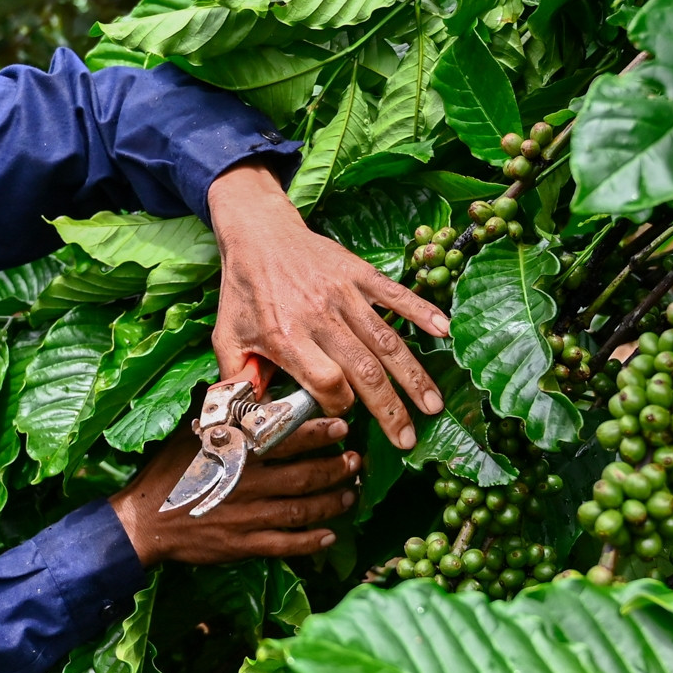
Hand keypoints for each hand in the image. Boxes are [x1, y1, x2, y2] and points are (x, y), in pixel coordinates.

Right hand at [109, 417, 359, 566]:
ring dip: (332, 503)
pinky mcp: (245, 545)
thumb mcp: (192, 434)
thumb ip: (223, 415)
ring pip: (303, 510)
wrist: (143, 522)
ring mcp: (249, 517)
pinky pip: (287, 545)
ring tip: (350, 494)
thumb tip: (247, 389)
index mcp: (237, 452)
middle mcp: (249, 483)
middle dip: (336, 468)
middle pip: (305, 475)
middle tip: (356, 461)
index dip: (319, 432)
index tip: (342, 426)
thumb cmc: (167, 473)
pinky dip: (312, 542)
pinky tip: (330, 536)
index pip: (286, 438)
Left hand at [206, 161, 447, 448]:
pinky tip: (444, 333)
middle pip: (364, 370)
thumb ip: (237, 379)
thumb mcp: (227, 336)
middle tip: (409, 439)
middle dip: (390, 409)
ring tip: (433, 405)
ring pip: (386, 341)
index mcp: (286, 337)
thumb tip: (247, 419)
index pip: (326, 382)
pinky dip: (421, 312)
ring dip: (413, 376)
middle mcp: (319, 317)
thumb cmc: (244, 290)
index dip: (340, 405)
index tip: (344, 415)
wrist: (258, 233)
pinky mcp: (358, 273)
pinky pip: (395, 295)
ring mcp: (342, 294)